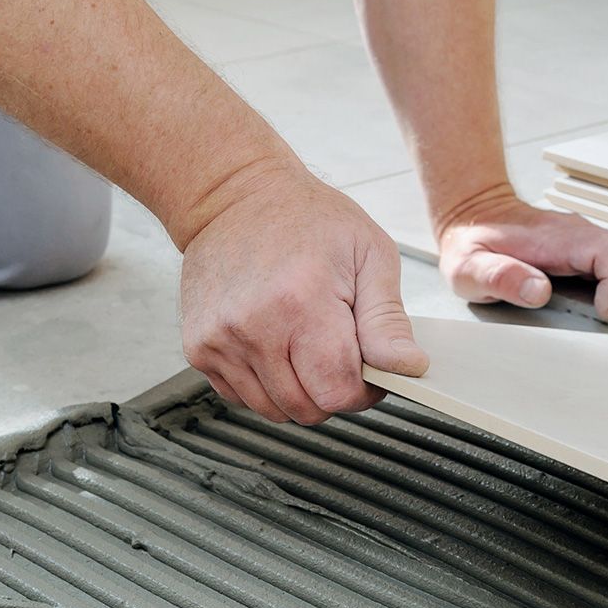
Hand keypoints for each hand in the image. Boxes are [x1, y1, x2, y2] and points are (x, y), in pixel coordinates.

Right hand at [179, 162, 428, 424]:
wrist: (234, 196)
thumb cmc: (307, 219)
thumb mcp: (369, 254)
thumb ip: (388, 320)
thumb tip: (409, 367)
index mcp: (301, 303)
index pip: (338, 392)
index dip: (363, 390)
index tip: (367, 366)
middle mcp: (254, 328)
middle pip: (307, 408)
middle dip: (332, 390)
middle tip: (337, 349)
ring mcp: (219, 341)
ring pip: (274, 411)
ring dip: (298, 391)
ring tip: (304, 343)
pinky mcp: (199, 349)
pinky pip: (244, 398)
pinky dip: (267, 384)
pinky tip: (274, 343)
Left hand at [435, 184, 607, 324]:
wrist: (471, 214)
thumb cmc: (471, 242)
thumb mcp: (470, 266)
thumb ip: (501, 276)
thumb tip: (539, 290)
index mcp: (556, 238)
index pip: (605, 252)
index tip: (606, 311)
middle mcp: (579, 234)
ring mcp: (586, 240)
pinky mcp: (588, 249)